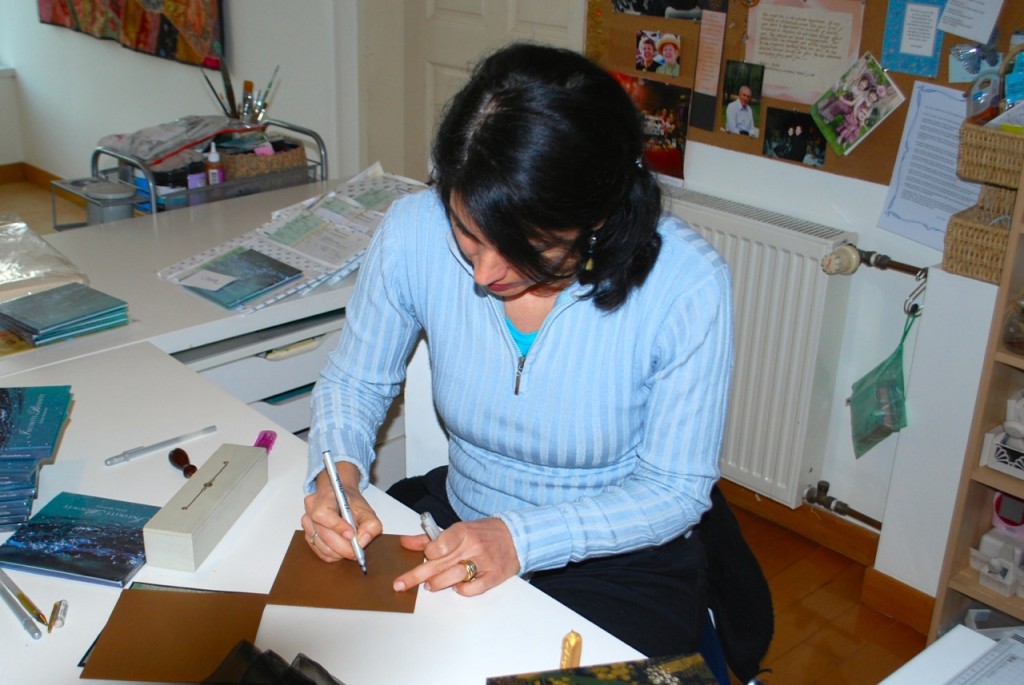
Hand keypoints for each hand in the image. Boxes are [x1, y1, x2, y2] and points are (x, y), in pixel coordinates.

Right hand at [301, 463, 381, 562]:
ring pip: (319, 544)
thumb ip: (371, 524)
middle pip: (322, 533)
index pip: (323, 514)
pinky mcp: (307, 533)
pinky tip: (341, 550)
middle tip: (356, 551)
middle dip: (341, 546)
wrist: (339, 497)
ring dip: (337, 552)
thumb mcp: (366, 509)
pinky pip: (317, 550)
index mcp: (324, 496)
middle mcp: (311, 508)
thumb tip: (363, 541)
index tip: (352, 535)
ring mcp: (307, 521)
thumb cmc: (350, 503)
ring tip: (350, 550)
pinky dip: (331, 554)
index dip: (337, 527)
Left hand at [393, 517, 519, 595]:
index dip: (429, 552)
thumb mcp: (458, 530)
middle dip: (416, 575)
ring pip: (454, 576)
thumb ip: (430, 538)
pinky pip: (474, 588)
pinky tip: (457, 588)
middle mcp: (473, 546)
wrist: (516, 536)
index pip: (439, 544)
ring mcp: (484, 562)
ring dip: (438, 583)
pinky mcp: (494, 576)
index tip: (426, 555)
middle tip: (400, 584)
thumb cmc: (483, 533)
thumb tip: (405, 542)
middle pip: (440, 563)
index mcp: (463, 532)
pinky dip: (463, 590)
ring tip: (430, 585)